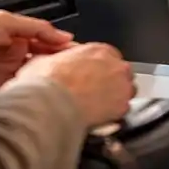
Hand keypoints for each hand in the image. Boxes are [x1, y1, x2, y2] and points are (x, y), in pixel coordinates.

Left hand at [0, 10, 74, 90]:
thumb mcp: (5, 22)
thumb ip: (37, 28)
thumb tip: (64, 35)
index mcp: (16, 32)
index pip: (46, 40)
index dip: (62, 47)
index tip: (80, 55)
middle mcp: (12, 50)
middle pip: (42, 58)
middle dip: (57, 64)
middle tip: (74, 70)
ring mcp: (4, 69)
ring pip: (32, 74)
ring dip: (43, 78)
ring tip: (58, 82)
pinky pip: (17, 88)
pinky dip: (27, 89)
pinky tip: (37, 91)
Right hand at [16, 42, 135, 128]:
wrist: (51, 104)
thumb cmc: (46, 83)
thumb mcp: (43, 60)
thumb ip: (55, 59)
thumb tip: (48, 63)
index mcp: (99, 50)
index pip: (108, 57)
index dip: (98, 69)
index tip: (91, 77)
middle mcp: (116, 65)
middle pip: (119, 73)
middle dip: (110, 82)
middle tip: (92, 93)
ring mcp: (123, 86)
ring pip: (126, 90)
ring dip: (115, 97)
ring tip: (97, 107)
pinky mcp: (123, 106)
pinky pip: (123, 110)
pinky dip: (114, 114)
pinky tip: (100, 118)